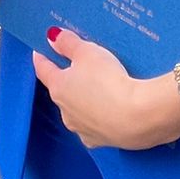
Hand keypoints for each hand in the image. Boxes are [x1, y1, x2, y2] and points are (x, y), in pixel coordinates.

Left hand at [32, 29, 179, 149]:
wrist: (138, 118)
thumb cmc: (109, 81)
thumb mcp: (88, 53)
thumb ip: (68, 43)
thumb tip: (52, 37)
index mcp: (59, 88)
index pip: (43, 69)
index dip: (42, 57)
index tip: (41, 50)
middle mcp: (65, 112)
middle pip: (62, 90)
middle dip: (69, 79)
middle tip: (82, 66)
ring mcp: (81, 129)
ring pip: (78, 110)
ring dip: (85, 99)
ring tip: (102, 87)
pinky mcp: (100, 141)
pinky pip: (95, 125)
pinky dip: (100, 116)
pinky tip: (112, 109)